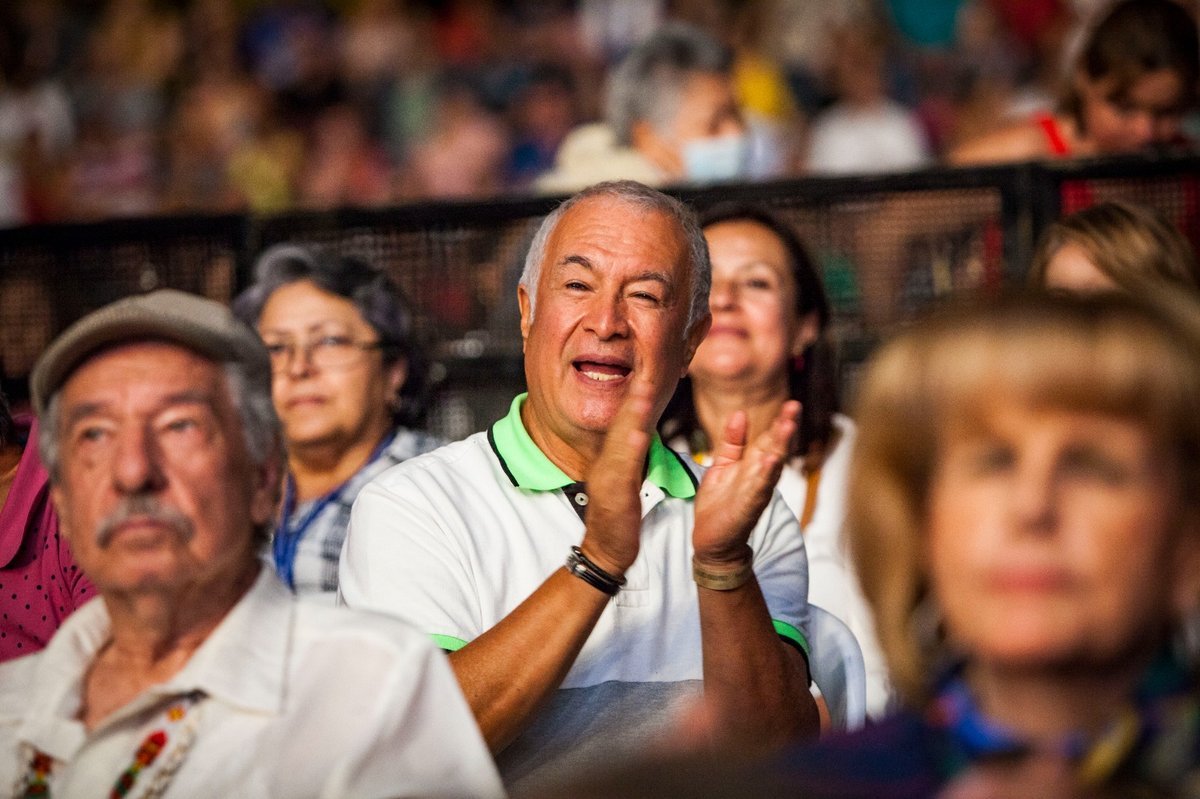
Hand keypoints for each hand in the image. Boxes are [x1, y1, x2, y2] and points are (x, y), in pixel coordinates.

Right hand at [579, 377, 657, 577]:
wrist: (605, 551)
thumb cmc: (617, 517)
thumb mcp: (622, 479)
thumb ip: (627, 455)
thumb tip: (636, 431)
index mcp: (611, 459)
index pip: (623, 422)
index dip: (634, 396)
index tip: (646, 368)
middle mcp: (605, 464)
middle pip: (620, 424)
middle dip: (633, 396)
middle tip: (646, 367)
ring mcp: (607, 479)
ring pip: (620, 443)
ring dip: (631, 416)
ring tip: (643, 392)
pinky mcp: (613, 497)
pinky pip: (622, 471)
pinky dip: (629, 452)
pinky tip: (638, 436)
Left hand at [693, 401, 798, 565]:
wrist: (712, 539)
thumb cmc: (719, 504)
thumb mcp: (722, 465)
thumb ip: (732, 442)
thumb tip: (739, 413)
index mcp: (753, 465)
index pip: (769, 439)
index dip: (780, 421)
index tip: (792, 404)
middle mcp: (759, 477)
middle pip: (776, 448)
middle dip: (785, 428)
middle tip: (795, 407)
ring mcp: (756, 491)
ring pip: (772, 466)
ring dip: (780, 447)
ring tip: (787, 427)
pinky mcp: (748, 507)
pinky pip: (759, 489)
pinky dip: (765, 475)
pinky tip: (770, 461)